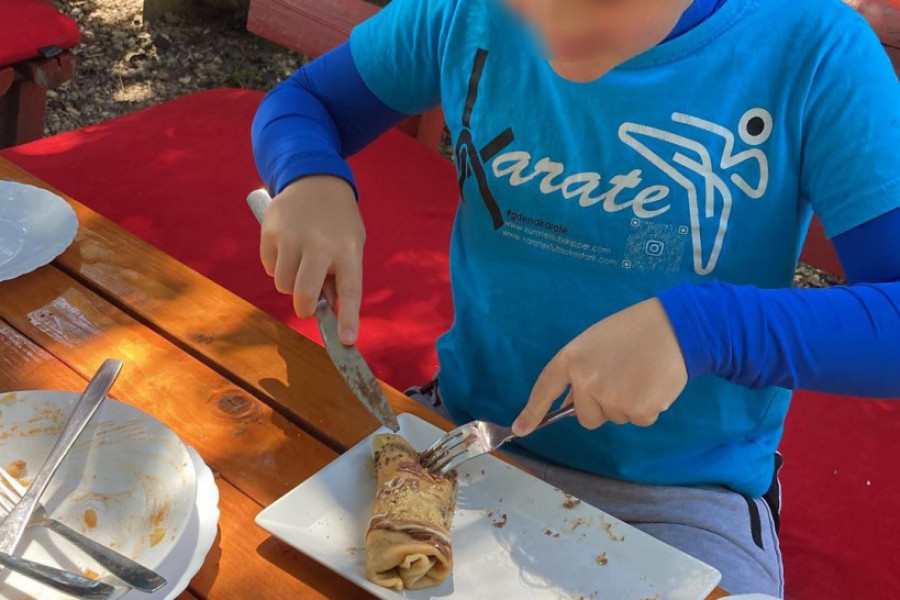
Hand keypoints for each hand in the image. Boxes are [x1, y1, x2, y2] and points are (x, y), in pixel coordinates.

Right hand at [259, 176, 364, 344]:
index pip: (349, 290)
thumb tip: (326, 311)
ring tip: (301, 262)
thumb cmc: (338, 221)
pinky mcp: (270, 232)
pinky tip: (287, 246)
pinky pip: (269, 267)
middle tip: (308, 306)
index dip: (348, 318)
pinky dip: (276, 265)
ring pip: (283, 284)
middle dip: (304, 308)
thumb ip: (340, 276)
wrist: (315, 178)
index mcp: (347, 249)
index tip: (347, 341)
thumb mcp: (350, 244)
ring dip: (290, 283)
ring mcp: (292, 237)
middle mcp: (319, 244)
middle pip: (304, 293)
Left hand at [512, 298, 687, 434]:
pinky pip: (638, 420)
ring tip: (639, 374)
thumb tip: (567, 406)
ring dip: (626, 403)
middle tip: (621, 376)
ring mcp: (612, 398)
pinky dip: (647, 407)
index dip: (532, 412)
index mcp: (572, 359)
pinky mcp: (639, 410)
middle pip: (586, 417)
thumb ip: (578, 372)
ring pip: (613, 417)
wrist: (674, 327)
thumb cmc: (633, 332)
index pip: (545, 389)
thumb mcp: (594, 344)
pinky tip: (653, 383)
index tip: (521, 429)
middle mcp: (587, 381)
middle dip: (601, 405)